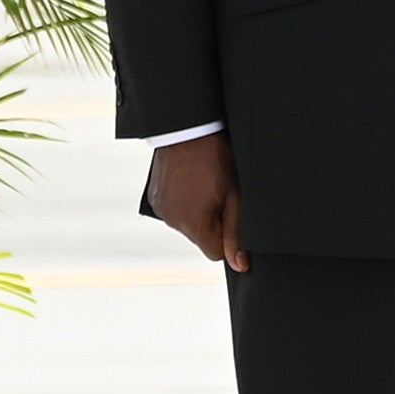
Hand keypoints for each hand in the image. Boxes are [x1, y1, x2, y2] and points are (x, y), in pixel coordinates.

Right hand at [143, 130, 244, 271]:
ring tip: (206, 184)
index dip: (229, 237)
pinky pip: (174, 211)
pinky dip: (184, 203)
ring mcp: (160, 209)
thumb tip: (240, 264)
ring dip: (198, 213)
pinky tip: (192, 182)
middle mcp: (171, 221)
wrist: (188, 129)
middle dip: (214, 223)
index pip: (215, 253)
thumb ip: (236, 232)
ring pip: (187, 225)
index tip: (232, 213)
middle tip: (222, 193)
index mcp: (192, 224)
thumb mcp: (236, 194)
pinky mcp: (154, 198)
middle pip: (201, 238)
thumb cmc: (218, 159)